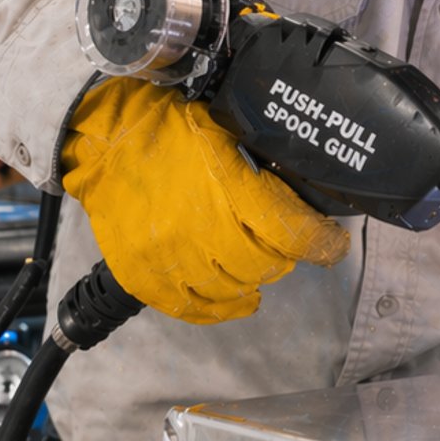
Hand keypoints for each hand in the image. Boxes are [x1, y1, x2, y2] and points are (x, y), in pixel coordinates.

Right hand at [60, 80, 350, 324]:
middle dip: (283, 258)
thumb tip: (301, 192)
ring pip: (234, 289)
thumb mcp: (227, 134)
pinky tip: (234, 300)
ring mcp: (173, 259)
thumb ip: (260, 169)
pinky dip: (221, 309)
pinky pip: (195, 309)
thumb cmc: (171, 131)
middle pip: (266, 265)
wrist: (106, 142)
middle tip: (282, 247)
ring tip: (255, 268)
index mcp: (230, 188)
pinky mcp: (146, 278)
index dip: (323, 244)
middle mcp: (204, 230)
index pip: (293, 232)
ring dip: (253, 280)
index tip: (333, 244)